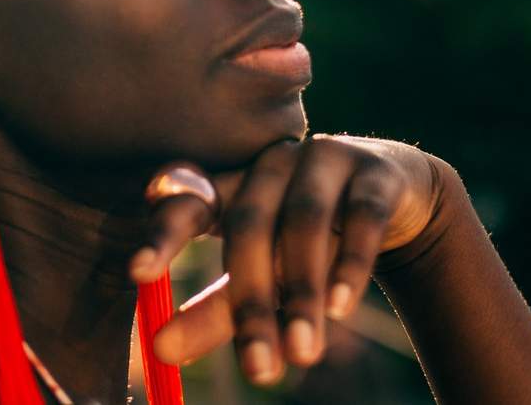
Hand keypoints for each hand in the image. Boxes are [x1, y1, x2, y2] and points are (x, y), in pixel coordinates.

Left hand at [128, 135, 445, 385]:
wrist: (392, 203)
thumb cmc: (304, 243)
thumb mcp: (262, 277)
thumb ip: (214, 312)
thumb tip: (159, 351)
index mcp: (231, 183)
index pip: (186, 198)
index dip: (161, 231)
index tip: (138, 273)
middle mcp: (271, 164)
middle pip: (249, 224)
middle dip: (250, 300)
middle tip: (258, 370)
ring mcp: (324, 160)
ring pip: (305, 223)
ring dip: (302, 291)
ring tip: (303, 354)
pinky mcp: (376, 174)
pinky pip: (363, 217)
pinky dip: (351, 264)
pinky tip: (341, 308)